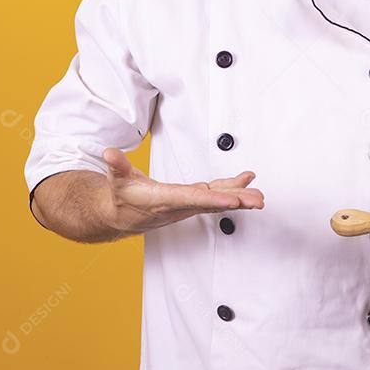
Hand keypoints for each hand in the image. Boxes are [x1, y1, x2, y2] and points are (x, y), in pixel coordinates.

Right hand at [101, 147, 263, 235]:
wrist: (120, 216)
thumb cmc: (121, 197)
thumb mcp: (116, 180)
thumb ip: (116, 166)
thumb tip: (109, 153)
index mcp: (164, 199)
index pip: (193, 199)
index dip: (215, 200)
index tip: (234, 200)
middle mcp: (180, 205)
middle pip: (212, 203)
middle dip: (236, 202)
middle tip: (257, 200)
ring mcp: (187, 204)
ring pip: (217, 200)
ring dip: (240, 197)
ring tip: (260, 196)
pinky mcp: (190, 201)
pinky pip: (214, 196)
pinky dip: (230, 189)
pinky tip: (245, 183)